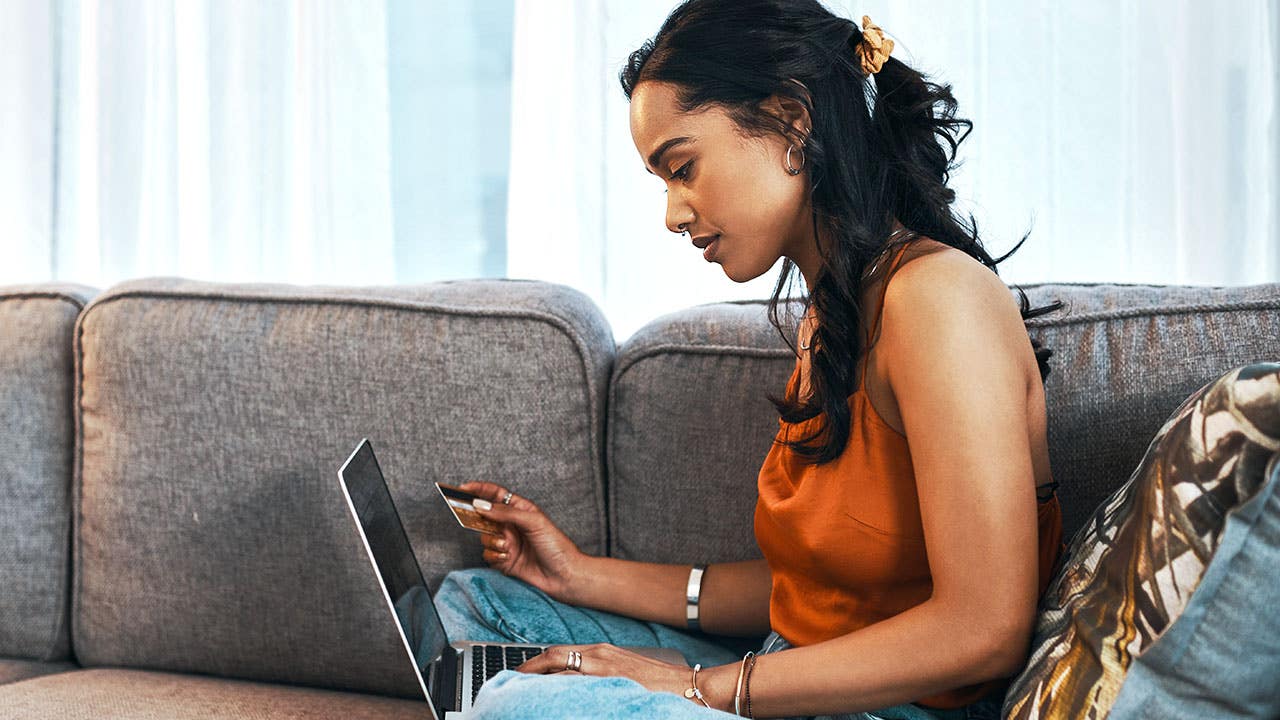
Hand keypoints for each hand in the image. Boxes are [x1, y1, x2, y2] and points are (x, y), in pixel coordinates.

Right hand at [458, 481, 589, 601]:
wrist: (563, 576)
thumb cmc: (556, 545)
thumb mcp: (533, 522)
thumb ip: (505, 512)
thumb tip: (482, 506)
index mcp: (520, 510)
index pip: (496, 495)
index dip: (479, 490)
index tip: (462, 489)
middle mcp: (511, 525)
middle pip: (485, 515)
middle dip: (476, 516)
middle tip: (466, 515)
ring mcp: (507, 543)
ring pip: (484, 537)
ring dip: (493, 541)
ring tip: (507, 547)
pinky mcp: (504, 560)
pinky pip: (488, 554)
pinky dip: (495, 556)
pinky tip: (508, 558)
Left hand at [513, 643, 733, 710]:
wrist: (688, 686)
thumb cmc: (657, 683)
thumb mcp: (622, 672)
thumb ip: (598, 673)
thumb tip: (573, 681)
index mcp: (600, 652)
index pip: (558, 652)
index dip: (535, 662)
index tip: (521, 671)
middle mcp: (599, 656)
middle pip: (554, 656)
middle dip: (530, 667)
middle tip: (513, 679)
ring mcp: (605, 670)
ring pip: (562, 668)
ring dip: (541, 678)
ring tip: (524, 689)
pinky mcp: (613, 683)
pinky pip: (579, 686)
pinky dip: (561, 689)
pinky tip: (551, 698)